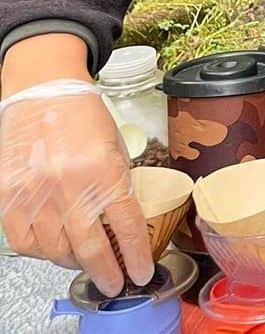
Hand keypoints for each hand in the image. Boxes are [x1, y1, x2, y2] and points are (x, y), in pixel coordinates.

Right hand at [0, 79, 153, 294]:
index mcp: (104, 171)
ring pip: (57, 252)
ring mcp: (36, 195)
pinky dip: (41, 251)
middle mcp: (69, 187)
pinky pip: (25, 242)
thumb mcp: (115, 146)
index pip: (127, 227)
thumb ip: (118, 185)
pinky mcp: (9, 198)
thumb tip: (123, 225)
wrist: (43, 91)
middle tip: (114, 283)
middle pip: (92, 250)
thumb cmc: (82, 114)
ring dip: (74, 262)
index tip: (141, 273)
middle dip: (108, 273)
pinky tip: (53, 247)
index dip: (137, 257)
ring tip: (85, 260)